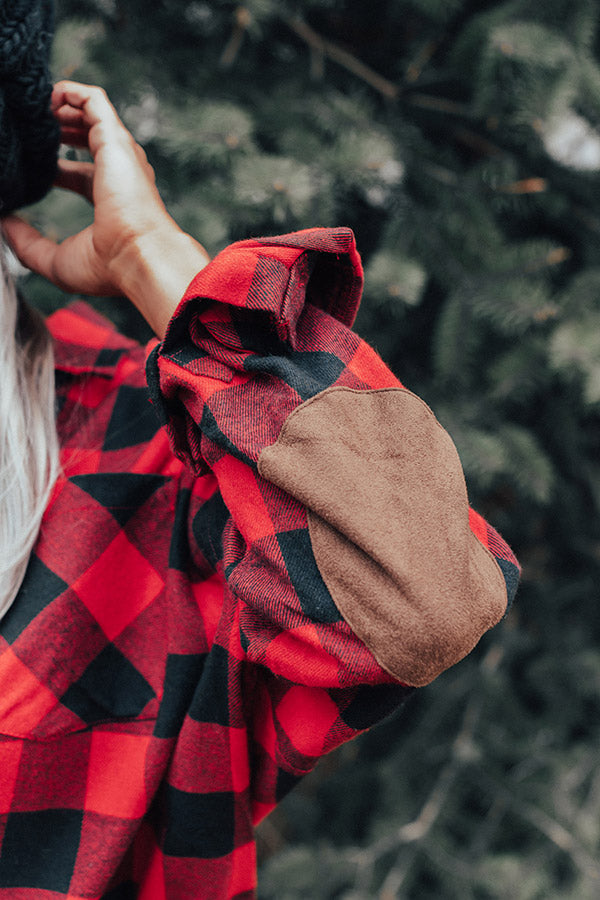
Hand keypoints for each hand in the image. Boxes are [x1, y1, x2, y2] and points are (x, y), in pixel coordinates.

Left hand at [3, 81, 209, 337]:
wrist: (138, 258)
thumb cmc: (107, 267)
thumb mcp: (54, 260)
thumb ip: (26, 243)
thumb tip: (3, 223)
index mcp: (109, 204)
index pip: (79, 174)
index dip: (53, 166)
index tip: (28, 163)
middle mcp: (118, 175)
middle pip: (87, 140)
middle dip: (58, 128)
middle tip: (28, 127)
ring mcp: (120, 156)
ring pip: (91, 114)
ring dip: (63, 105)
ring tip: (34, 104)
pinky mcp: (116, 139)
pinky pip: (94, 100)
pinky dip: (71, 91)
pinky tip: (47, 95)